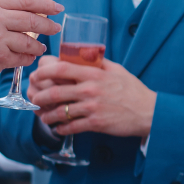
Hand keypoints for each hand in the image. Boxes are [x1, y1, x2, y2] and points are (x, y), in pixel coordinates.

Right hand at [0, 0, 62, 91]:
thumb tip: (25, 11)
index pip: (25, 0)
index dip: (46, 4)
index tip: (57, 7)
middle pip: (32, 20)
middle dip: (48, 25)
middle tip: (56, 28)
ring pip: (30, 41)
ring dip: (38, 46)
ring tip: (40, 47)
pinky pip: (23, 58)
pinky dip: (27, 59)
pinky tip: (26, 58)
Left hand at [28, 56, 156, 139]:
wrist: (148, 112)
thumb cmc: (133, 90)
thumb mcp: (117, 70)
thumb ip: (99, 62)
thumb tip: (84, 55)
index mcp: (94, 74)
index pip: (61, 68)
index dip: (43, 71)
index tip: (36, 74)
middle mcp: (90, 90)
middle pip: (55, 92)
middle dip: (39, 96)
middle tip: (35, 98)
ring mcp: (92, 108)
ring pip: (60, 112)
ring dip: (47, 116)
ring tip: (43, 117)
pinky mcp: (95, 123)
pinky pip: (71, 127)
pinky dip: (60, 128)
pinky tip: (58, 128)